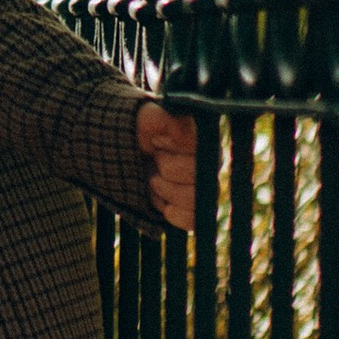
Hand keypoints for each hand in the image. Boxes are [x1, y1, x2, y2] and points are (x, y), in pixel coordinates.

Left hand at [138, 100, 198, 229]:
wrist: (128, 151)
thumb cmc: (141, 132)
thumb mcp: (151, 118)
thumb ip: (170, 120)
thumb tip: (187, 128)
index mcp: (205, 142)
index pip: (198, 152)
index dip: (172, 150)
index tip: (156, 142)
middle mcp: (210, 166)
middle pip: (198, 180)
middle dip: (165, 171)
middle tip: (153, 160)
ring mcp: (203, 189)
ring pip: (194, 202)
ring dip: (165, 191)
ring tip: (153, 178)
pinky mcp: (192, 209)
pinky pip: (192, 220)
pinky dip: (171, 212)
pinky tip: (160, 199)